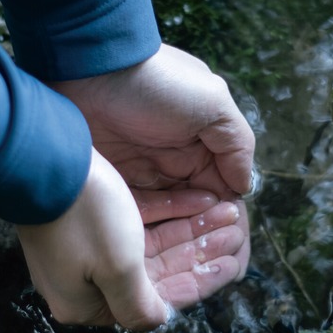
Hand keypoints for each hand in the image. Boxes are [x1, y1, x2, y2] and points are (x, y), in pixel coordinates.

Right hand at [15, 148, 246, 329]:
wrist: (44, 158)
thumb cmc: (84, 217)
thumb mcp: (118, 269)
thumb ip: (141, 306)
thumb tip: (155, 323)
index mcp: (88, 303)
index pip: (158, 302)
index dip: (200, 281)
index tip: (233, 264)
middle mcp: (85, 281)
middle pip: (158, 270)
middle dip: (201, 250)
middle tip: (237, 231)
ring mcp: (86, 248)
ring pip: (153, 241)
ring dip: (192, 227)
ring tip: (228, 211)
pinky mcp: (89, 218)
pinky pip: (139, 220)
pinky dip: (170, 209)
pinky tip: (202, 198)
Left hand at [52, 44, 254, 276]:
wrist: (86, 65)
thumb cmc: (155, 81)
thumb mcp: (211, 103)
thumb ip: (236, 144)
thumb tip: (245, 188)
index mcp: (201, 145)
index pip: (224, 192)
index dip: (230, 220)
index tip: (234, 245)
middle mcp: (173, 164)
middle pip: (195, 214)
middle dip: (204, 239)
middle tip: (211, 264)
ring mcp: (141, 176)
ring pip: (165, 222)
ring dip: (176, 243)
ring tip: (185, 266)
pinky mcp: (111, 185)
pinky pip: (133, 219)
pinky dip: (144, 237)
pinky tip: (152, 257)